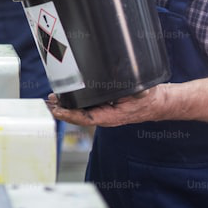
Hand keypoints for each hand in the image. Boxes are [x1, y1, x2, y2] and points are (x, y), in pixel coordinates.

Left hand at [46, 86, 168, 126]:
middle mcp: (104, 116)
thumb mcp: (142, 92)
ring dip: (65, 105)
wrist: (157, 102)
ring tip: (52, 97)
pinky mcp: (103, 106)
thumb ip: (133, 92)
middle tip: (50, 100)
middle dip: (62, 109)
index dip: (70, 115)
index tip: (58, 111)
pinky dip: (73, 100)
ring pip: (80, 111)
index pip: (86, 118)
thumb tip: (125, 88)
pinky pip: (85, 106)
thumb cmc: (149, 99)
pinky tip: (65, 95)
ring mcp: (103, 112)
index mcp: (111, 117)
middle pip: (78, 116)